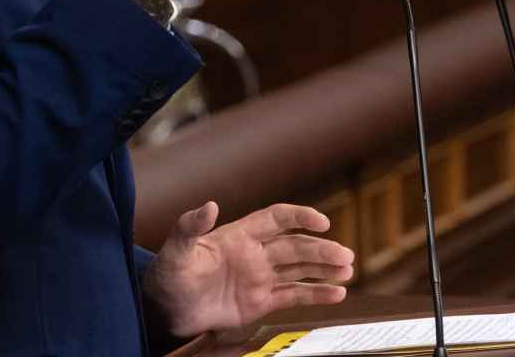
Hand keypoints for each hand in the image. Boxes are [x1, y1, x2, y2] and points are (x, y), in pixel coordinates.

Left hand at [143, 202, 354, 337]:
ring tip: (348, 270)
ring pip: (300, 269)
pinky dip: (317, 294)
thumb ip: (190, 227)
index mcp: (240, 235)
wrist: (165, 310)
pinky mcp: (261, 302)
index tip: (322, 222)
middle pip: (296, 246)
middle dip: (322, 250)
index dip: (300, 217)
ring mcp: (260, 278)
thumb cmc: (169, 275)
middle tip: (345, 256)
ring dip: (325, 268)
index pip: (277, 218)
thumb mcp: (176, 250)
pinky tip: (338, 293)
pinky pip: (294, 295)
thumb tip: (209, 205)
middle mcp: (256, 254)